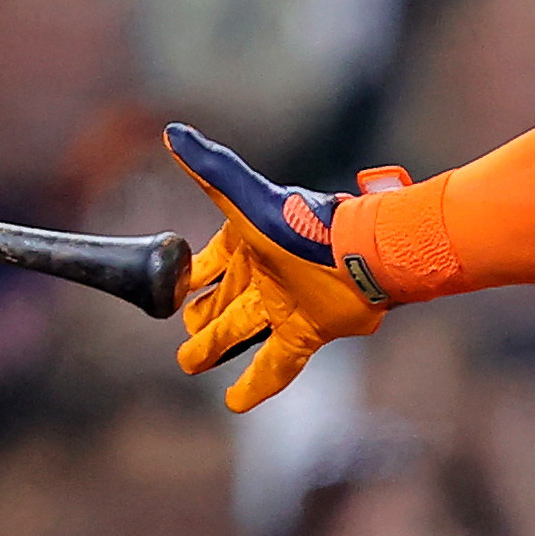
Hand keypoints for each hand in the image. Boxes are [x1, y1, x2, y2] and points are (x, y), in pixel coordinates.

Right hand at [164, 124, 396, 415]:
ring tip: (192, 364)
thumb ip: (210, 169)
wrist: (362, 254)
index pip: (207, 266)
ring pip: (241, 331)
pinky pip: (275, 364)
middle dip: (200, 322)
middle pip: (222, 304)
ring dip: (216, 348)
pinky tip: (235, 403)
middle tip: (183, 345)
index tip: (175, 292)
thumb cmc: (302, 223)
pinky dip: (255, 385)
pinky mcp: (307, 331)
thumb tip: (172, 132)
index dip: (190, 280)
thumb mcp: (246, 198)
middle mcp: (263, 275)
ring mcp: (285, 305)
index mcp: (246, 242)